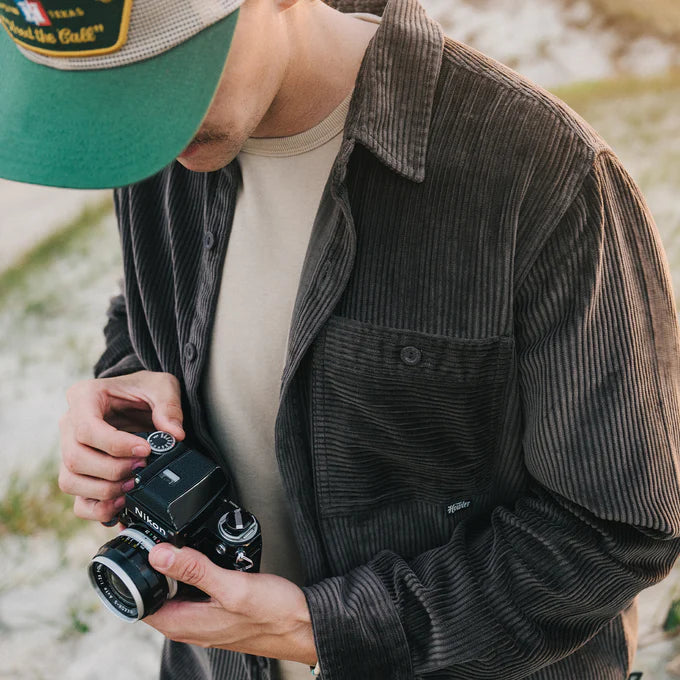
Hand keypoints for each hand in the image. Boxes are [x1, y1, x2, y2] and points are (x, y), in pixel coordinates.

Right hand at [58, 371, 184, 522]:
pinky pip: (77, 500)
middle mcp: (69, 425)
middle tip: (142, 468)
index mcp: (84, 397)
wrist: (139, 398)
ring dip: (104, 490)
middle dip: (112, 470)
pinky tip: (122, 502)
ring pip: (71, 481)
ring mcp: (71, 450)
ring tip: (134, 485)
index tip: (145, 451)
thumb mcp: (162, 386)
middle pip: (75, 458)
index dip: (116, 445)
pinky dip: (98, 508)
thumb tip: (174, 435)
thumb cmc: (145, 389)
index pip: (87, 428)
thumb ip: (168, 407)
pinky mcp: (80, 473)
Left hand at [144, 544, 317, 665]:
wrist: (304, 626)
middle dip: (152, 569)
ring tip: (180, 544)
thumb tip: (158, 553)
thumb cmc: (274, 614)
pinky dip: (192, 576)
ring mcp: (204, 621)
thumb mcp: (232, 586)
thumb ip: (195, 569)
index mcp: (184, 623)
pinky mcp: (218, 613)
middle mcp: (190, 625)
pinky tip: (206, 560)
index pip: (140, 602)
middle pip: (156, 596)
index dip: (134, 574)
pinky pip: (194, 593)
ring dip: (173, 571)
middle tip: (158, 538)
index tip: (138, 546)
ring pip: (175, 593)